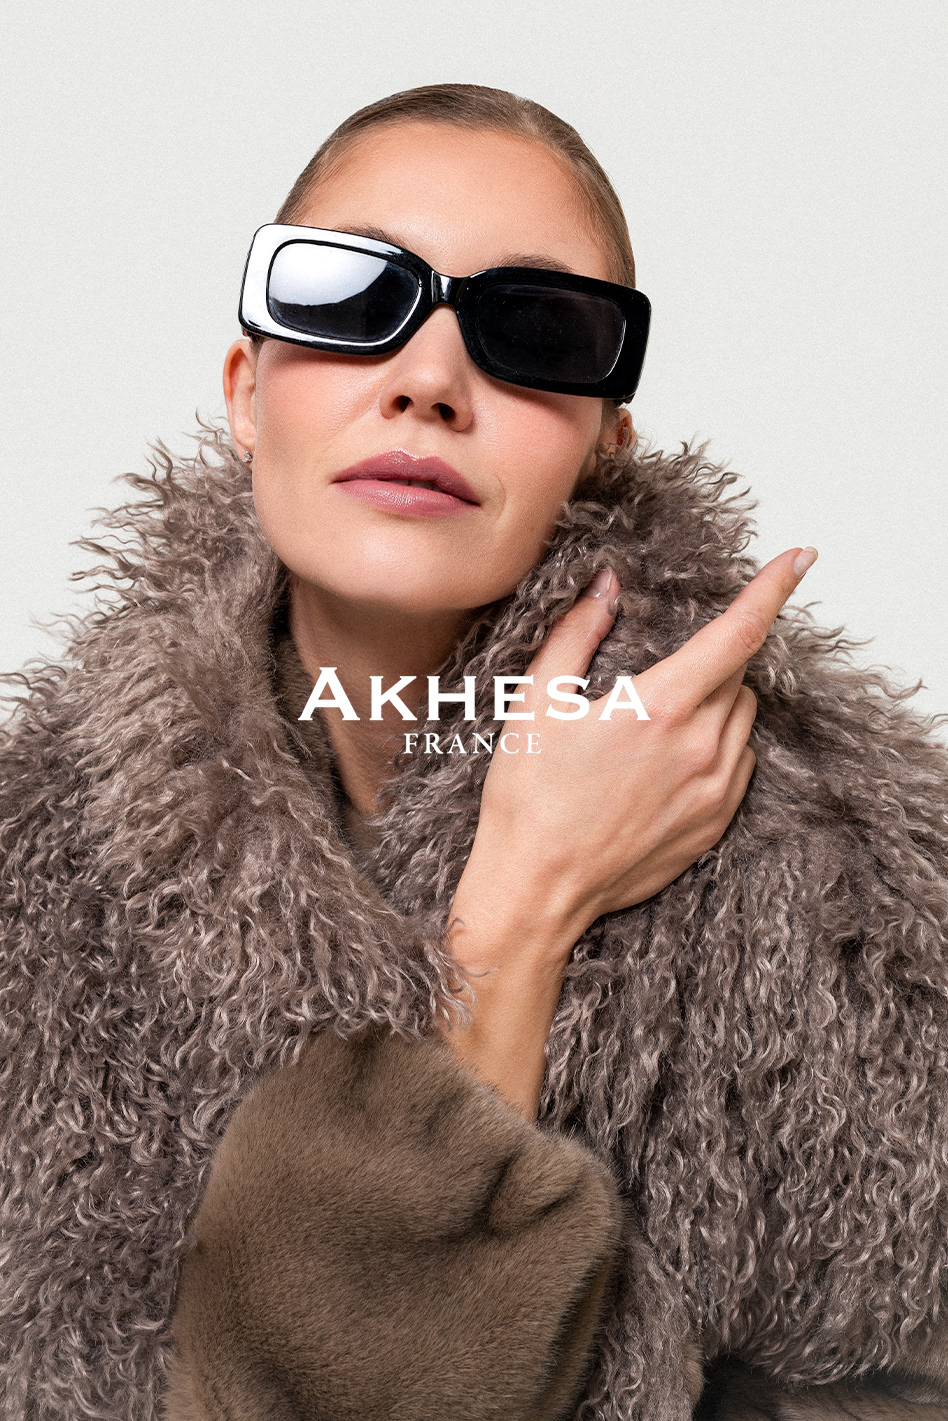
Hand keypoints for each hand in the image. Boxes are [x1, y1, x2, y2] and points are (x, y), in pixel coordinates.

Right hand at [445, 546, 816, 1116]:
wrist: (538, 888)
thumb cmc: (528, 796)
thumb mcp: (537, 701)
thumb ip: (577, 632)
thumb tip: (607, 586)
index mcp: (661, 708)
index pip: (739, 633)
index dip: (774, 588)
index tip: (800, 558)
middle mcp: (702, 748)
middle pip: (738, 677)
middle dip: (710, 662)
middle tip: (657, 678)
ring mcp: (715, 791)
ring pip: (742, 721)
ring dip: (716, 705)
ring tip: (656, 726)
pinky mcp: (715, 825)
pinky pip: (738, 766)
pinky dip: (716, 749)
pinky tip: (664, 765)